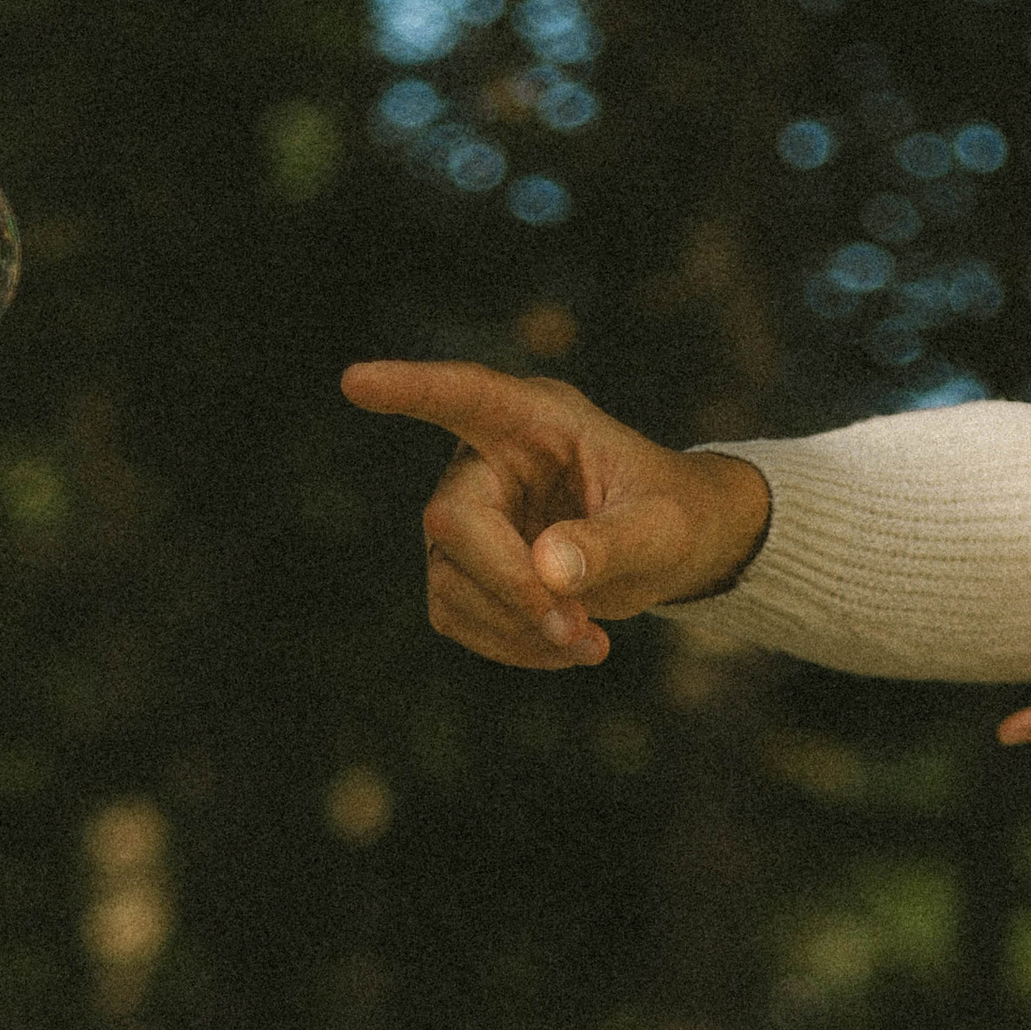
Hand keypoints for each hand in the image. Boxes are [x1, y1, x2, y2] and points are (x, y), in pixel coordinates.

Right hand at [341, 360, 772, 668]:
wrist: (674, 549)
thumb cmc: (674, 517)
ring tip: (589, 644)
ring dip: (515, 627)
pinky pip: (456, 616)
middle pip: (454, 521)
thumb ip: (612, 543)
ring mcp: (469, 516)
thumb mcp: (664, 529)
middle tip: (582, 634)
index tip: (355, 382)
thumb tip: (547, 571)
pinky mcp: (464, 569)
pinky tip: (563, 647)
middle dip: (512, 587)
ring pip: (449, 581)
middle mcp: (487, 461)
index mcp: (537, 420)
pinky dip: (509, 644)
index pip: (466, 397)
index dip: (412, 390)